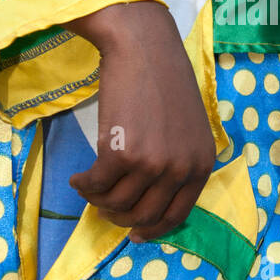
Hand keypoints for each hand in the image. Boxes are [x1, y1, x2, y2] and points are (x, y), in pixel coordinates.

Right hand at [67, 2, 215, 240]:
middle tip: (104, 207)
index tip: (134, 232)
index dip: (152, 229)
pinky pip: (96, 186)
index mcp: (201, 164)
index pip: (177, 215)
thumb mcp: (187, 127)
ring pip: (117, 204)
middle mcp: (180, 168)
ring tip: (89, 185)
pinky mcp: (121, 153)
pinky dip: (83, 186)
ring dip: (97, 200)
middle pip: (144, 216)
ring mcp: (152, 163)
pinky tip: (78, 178)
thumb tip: (149, 198)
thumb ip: (177, 161)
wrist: (143, 47)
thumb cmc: (162, 81)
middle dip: (120, 218)